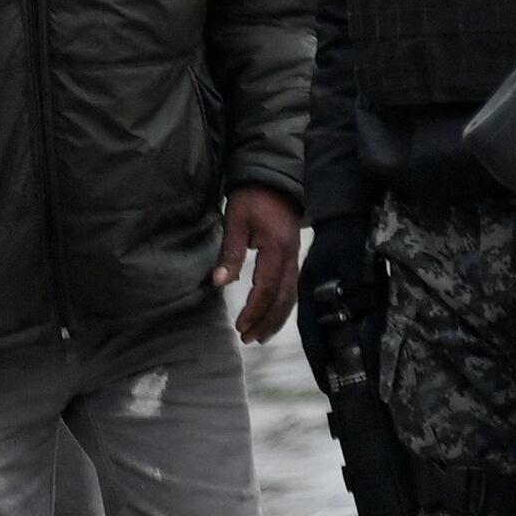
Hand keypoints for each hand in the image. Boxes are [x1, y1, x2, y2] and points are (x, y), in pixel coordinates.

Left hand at [215, 186, 302, 342]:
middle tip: (249, 339)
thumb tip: (220, 282)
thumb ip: (230, 253)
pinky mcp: (294, 255)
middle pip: (283, 298)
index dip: (254, 310)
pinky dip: (283, 305)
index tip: (239, 326)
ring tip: (261, 334)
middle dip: (267, 321)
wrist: (273, 177)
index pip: (266, 289)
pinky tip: (273, 314)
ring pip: (291, 295)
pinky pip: (292, 287)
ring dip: (276, 317)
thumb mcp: (235, 221)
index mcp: (277, 249)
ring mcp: (295, 257)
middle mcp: (291, 257)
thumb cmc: (251, 198)